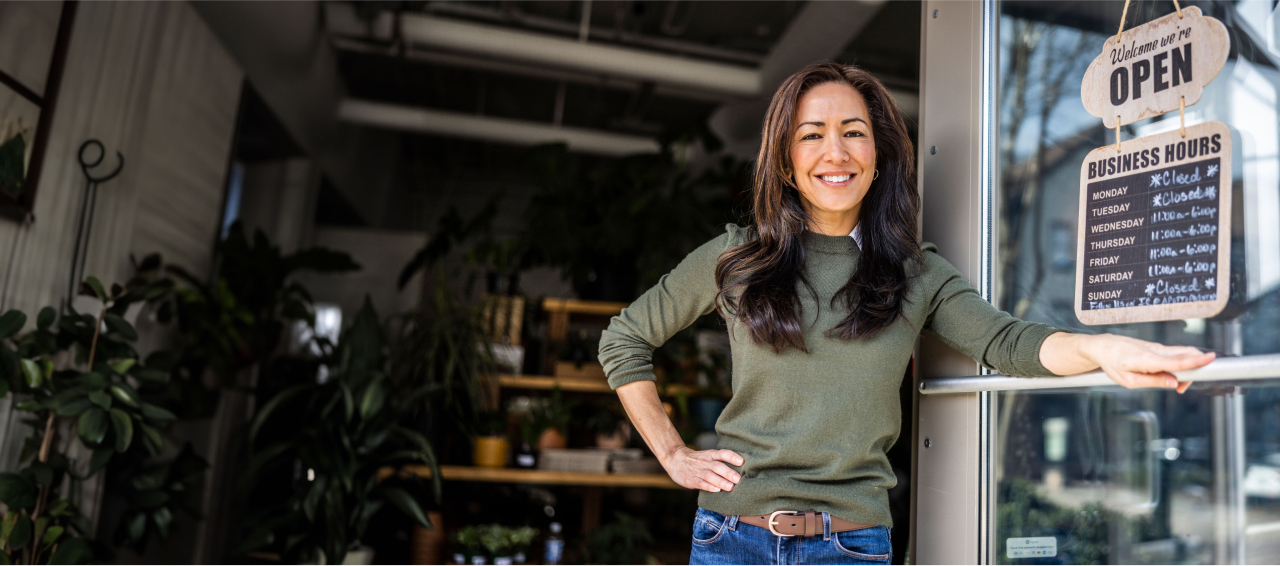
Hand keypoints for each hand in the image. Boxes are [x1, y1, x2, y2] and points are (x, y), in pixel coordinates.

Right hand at [659, 446, 742, 491]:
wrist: (675, 459)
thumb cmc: (697, 459)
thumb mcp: (707, 456)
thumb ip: (720, 462)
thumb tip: (740, 470)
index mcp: (710, 455)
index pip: (722, 454)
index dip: (732, 457)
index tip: (742, 461)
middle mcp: (705, 462)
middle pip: (717, 466)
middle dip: (728, 472)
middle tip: (739, 479)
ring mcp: (697, 471)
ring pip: (709, 475)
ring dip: (720, 481)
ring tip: (731, 487)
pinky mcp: (691, 480)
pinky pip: (700, 483)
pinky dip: (709, 487)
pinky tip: (717, 490)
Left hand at [1080, 334, 1213, 393]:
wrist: (1103, 347)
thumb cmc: (1112, 363)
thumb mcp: (1129, 380)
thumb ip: (1153, 381)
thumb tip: (1174, 383)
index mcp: (1148, 359)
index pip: (1177, 361)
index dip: (1196, 361)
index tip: (1212, 358)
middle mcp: (1156, 350)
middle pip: (1186, 354)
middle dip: (1195, 369)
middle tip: (1182, 388)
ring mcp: (1157, 347)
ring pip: (1182, 354)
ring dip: (1188, 368)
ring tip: (1176, 384)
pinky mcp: (1157, 347)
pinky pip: (1175, 354)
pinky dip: (1181, 364)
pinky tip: (1172, 375)